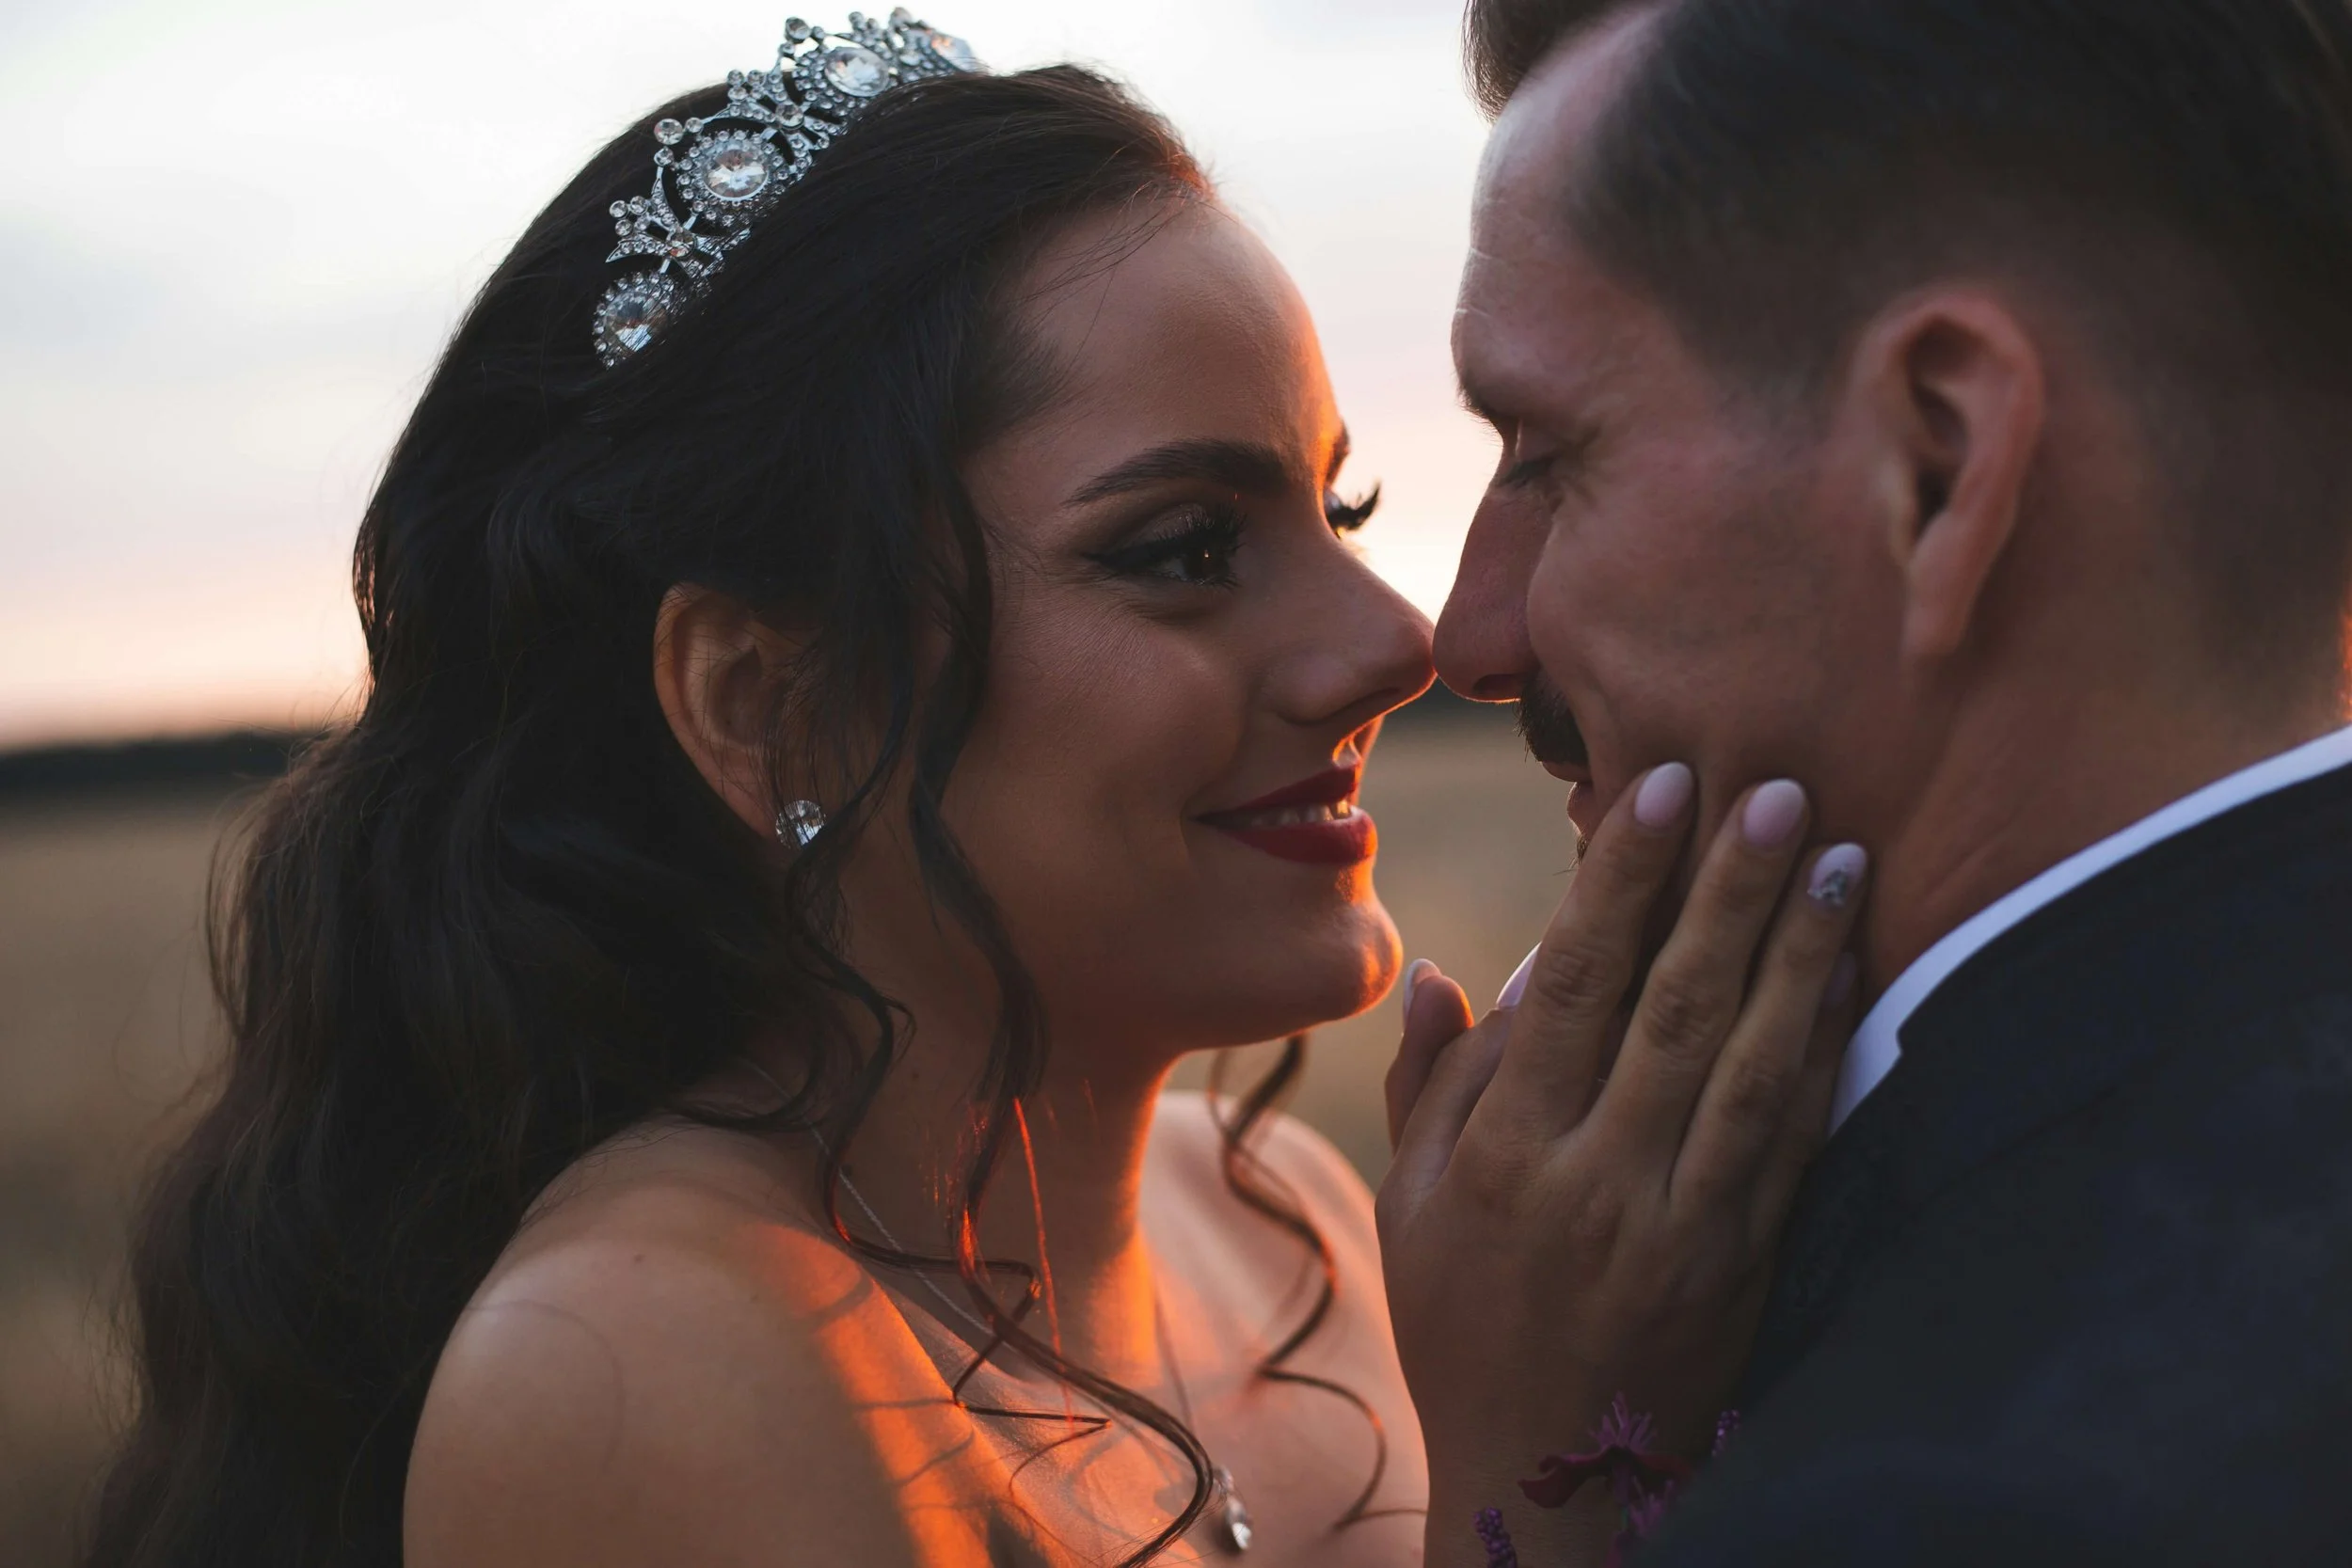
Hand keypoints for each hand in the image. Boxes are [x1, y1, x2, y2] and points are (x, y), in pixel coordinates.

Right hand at [1375, 765, 1865, 1566]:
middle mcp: (1599, 1180)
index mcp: (1503, 1157)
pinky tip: (1848, 970)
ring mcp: (1686, 1222)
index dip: (1621, 880)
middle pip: (1677, 1007)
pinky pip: (1795, 1133)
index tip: (1660, 788)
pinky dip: (1824, 1044)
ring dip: (1801, 951)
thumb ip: (1434, 1087)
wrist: (1549, 1485)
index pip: (1574, 988)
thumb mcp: (1408, 1210)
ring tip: (1839, 853)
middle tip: (1778, 790)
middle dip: (1731, 889)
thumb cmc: (1462, 1326)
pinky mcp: (1748, 1257)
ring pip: (1752, 1061)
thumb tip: (1448, 971)